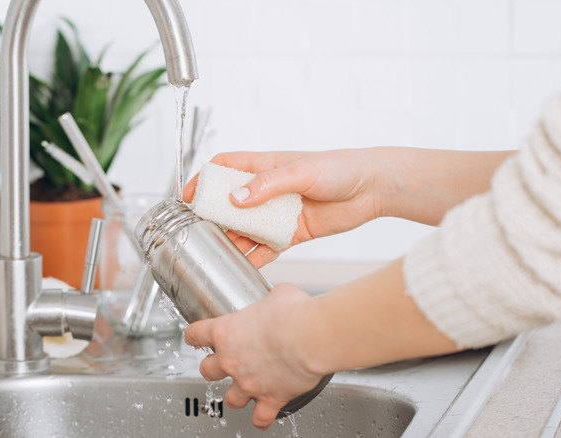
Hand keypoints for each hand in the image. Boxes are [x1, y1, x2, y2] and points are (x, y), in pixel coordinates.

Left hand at [183, 283, 324, 430]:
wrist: (312, 337)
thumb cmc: (295, 314)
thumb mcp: (279, 294)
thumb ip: (271, 299)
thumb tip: (279, 298)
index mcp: (226, 332)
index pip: (196, 334)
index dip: (194, 335)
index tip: (195, 336)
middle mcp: (231, 360)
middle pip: (207, 370)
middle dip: (213, 368)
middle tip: (222, 364)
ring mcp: (249, 383)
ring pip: (230, 399)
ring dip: (235, 395)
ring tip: (243, 391)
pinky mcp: (270, 399)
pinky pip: (260, 418)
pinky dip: (261, 419)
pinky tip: (262, 417)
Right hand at [184, 150, 383, 266]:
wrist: (372, 189)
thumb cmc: (340, 168)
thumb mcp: (301, 171)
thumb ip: (267, 184)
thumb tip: (237, 199)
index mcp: (266, 166)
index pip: (225, 168)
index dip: (204, 179)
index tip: (188, 195)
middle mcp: (268, 190)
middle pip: (231, 203)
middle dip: (214, 215)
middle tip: (199, 229)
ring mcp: (279, 213)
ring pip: (247, 228)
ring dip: (232, 239)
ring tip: (217, 251)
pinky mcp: (293, 233)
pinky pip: (268, 247)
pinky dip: (256, 257)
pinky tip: (244, 265)